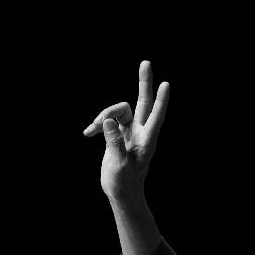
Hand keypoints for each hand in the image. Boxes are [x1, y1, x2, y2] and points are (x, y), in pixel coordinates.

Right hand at [83, 60, 169, 202]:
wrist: (121, 193)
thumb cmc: (125, 182)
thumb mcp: (119, 164)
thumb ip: (114, 142)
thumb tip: (107, 121)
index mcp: (146, 140)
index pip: (156, 116)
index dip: (161, 100)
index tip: (166, 84)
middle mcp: (140, 132)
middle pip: (143, 102)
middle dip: (144, 83)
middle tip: (146, 62)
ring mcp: (129, 132)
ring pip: (117, 111)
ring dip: (102, 116)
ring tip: (90, 130)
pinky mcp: (118, 135)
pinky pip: (107, 121)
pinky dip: (97, 125)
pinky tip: (87, 134)